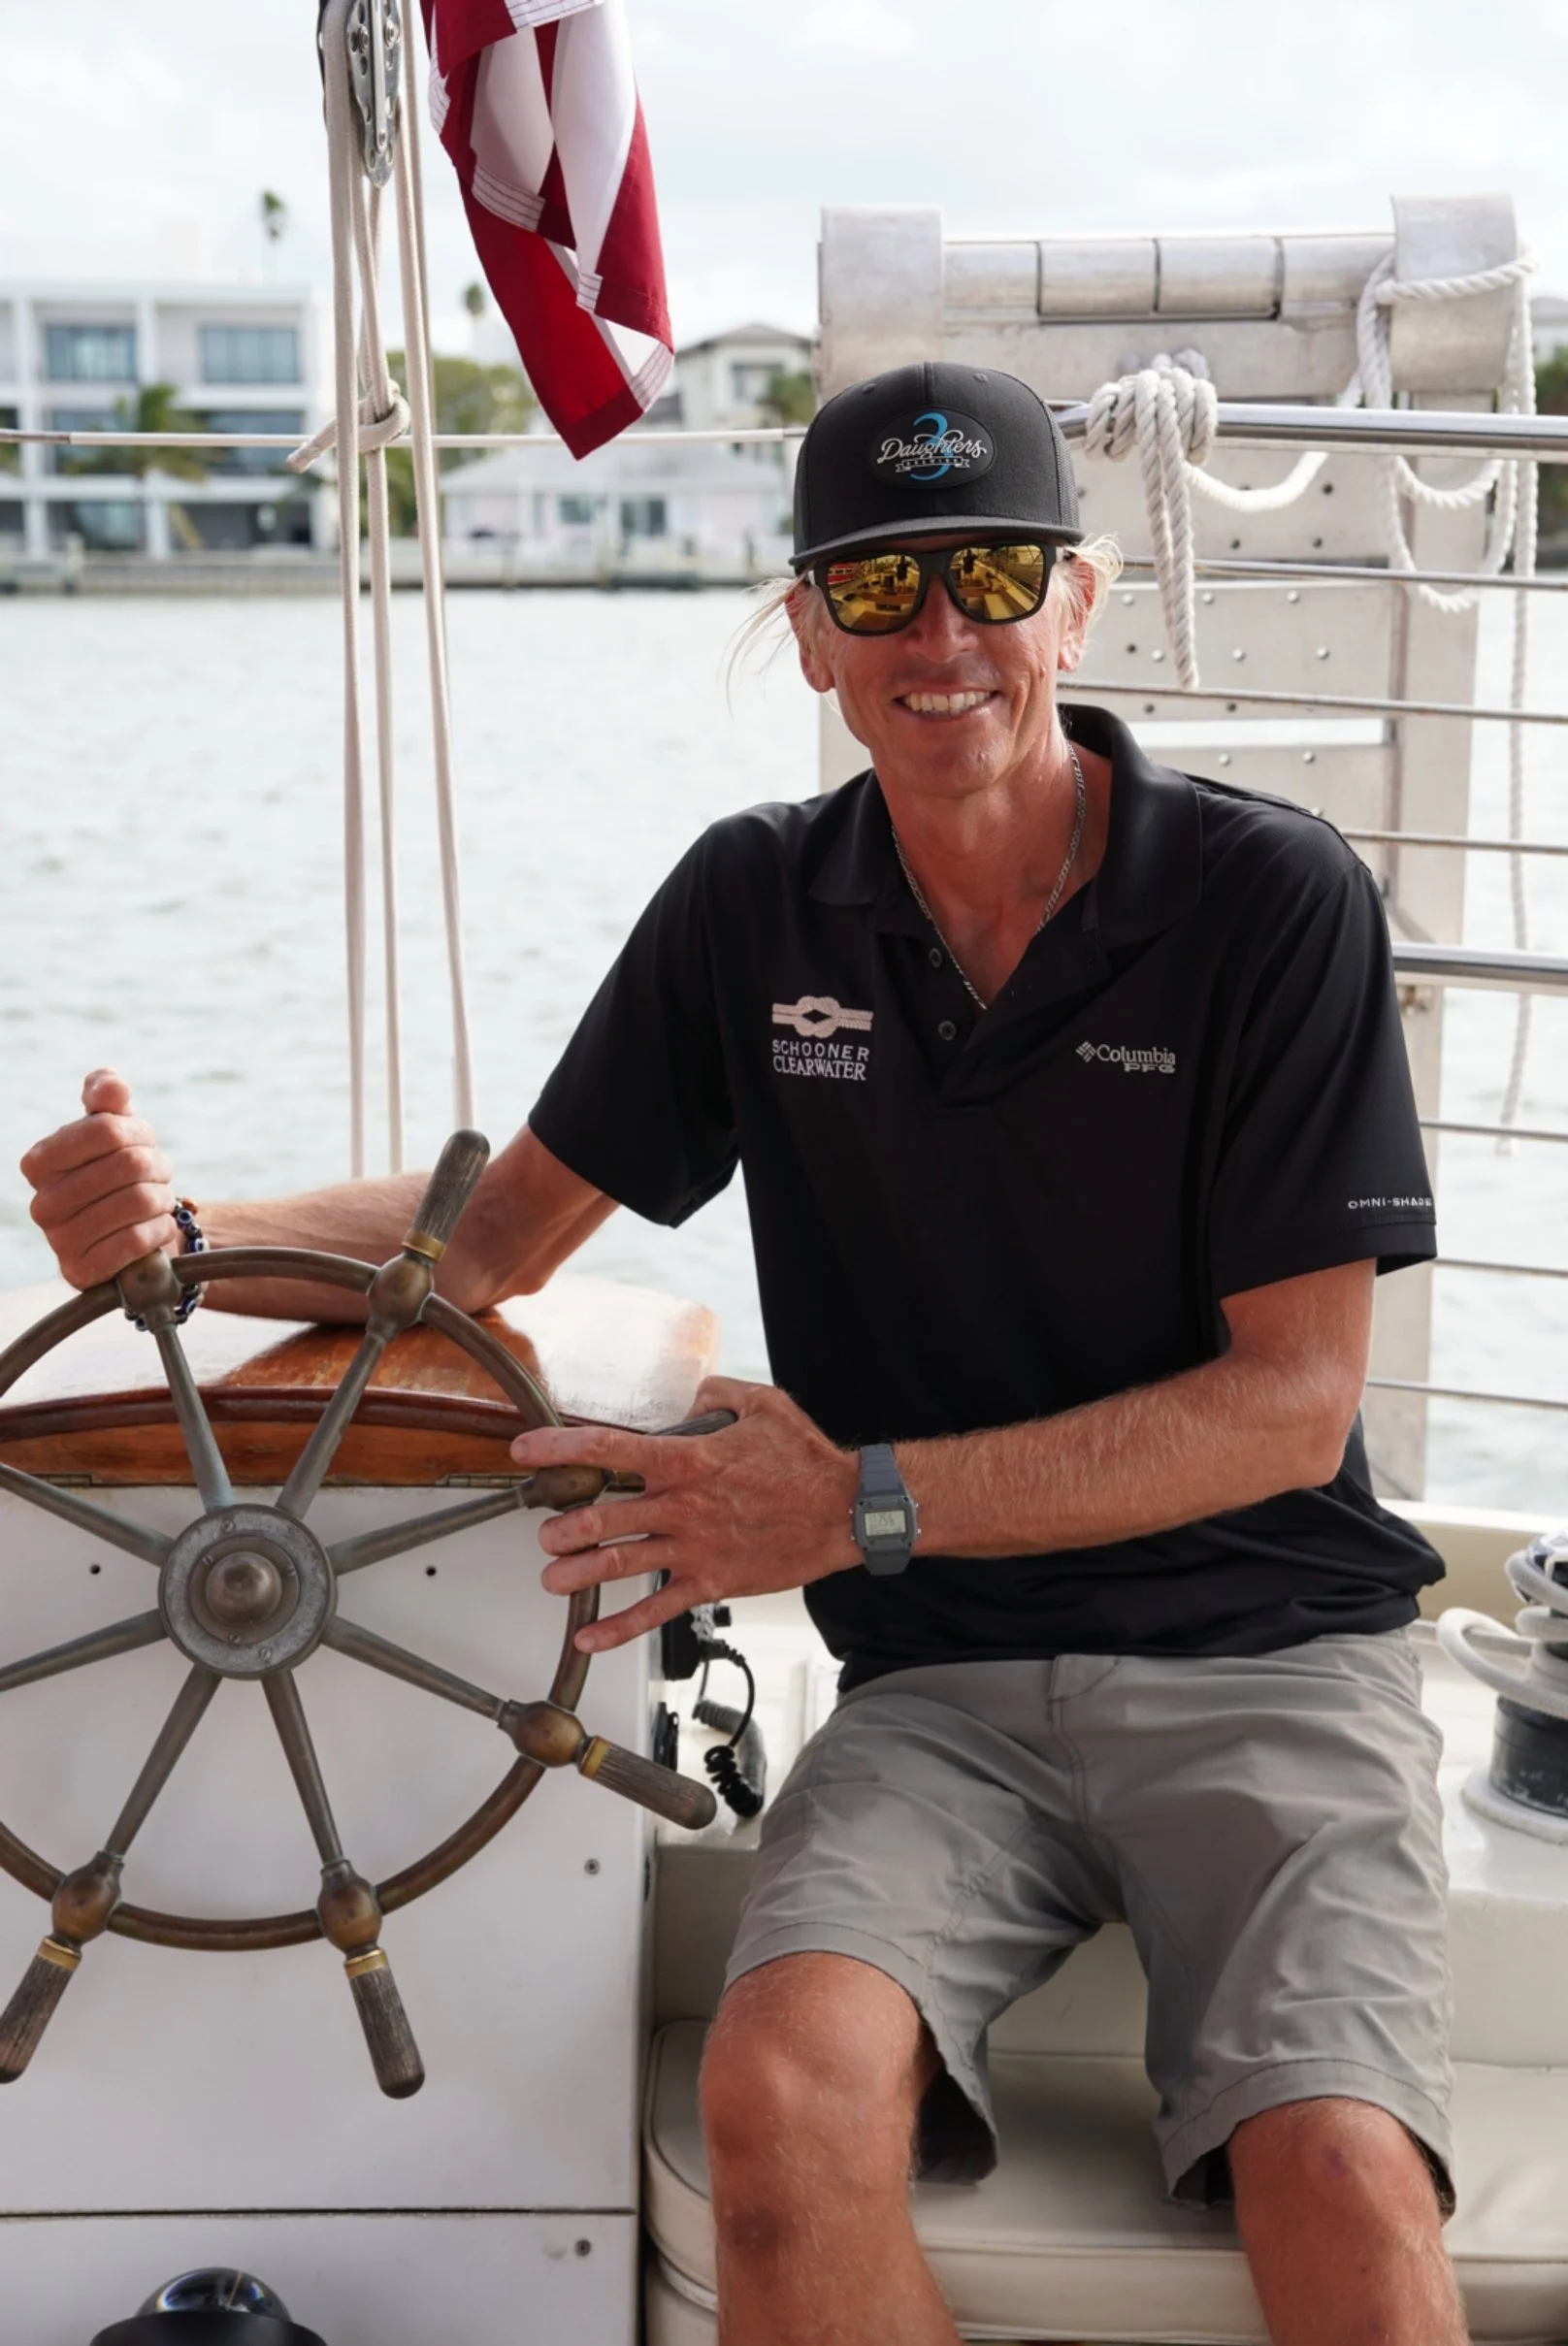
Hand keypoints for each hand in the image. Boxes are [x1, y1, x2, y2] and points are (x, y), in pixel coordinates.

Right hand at [19, 1070, 178, 1290]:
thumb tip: (109, 1085)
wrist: (139, 1232)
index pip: (106, 1130)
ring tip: (157, 1202)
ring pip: (137, 1202)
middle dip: (156, 1167)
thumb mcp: (118, 1127)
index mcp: (40, 1161)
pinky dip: (159, 1230)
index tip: (143, 1143)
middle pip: (128, 1165)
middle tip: (157, 1177)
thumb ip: (108, 1096)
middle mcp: (42, 1203)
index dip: (139, 1133)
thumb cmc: (124, 1174)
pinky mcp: (83, 1273)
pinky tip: (155, 1228)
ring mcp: (59, 1242)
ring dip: (162, 1199)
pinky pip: (135, 1242)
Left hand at [511, 1375, 861, 1652]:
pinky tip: (590, 1637)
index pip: (610, 1449)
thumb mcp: (762, 1404)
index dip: (560, 1448)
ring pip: (620, 1563)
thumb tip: (688, 1397)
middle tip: (543, 1531)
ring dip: (578, 1573)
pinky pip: (657, 1610)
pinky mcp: (711, 1583)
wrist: (845, 1512)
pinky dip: (620, 1628)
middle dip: (562, 1526)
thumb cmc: (806, 1460)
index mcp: (689, 1459)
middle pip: (604, 1516)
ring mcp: (695, 1549)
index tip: (526, 1449)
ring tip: (552, 1578)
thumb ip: (715, 1394)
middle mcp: (683, 1506)